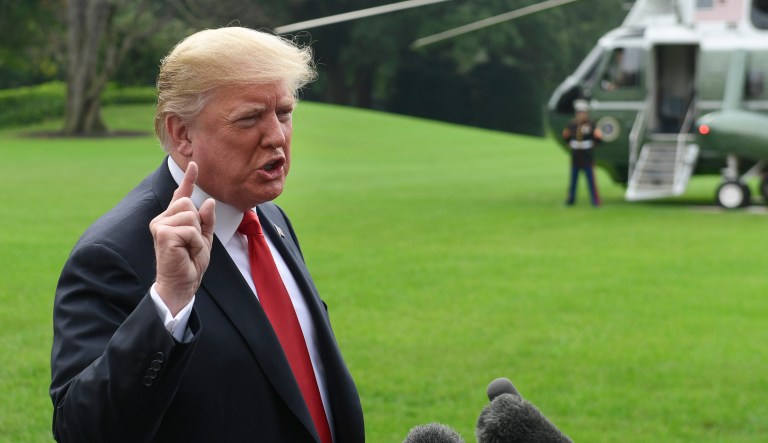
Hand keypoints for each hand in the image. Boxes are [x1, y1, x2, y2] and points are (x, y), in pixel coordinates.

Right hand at [150, 162, 215, 315]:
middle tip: (192, 245)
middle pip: (190, 204)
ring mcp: (160, 225)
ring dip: (197, 235)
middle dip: (199, 225)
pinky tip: (186, 252)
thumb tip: (208, 201)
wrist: (181, 284)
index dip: (189, 179)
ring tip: (189, 249)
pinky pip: (190, 229)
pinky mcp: (163, 233)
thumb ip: (206, 221)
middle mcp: (163, 219)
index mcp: (172, 219)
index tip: (194, 165)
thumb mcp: (204, 239)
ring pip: (191, 215)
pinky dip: (195, 242)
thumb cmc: (190, 264)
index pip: (182, 196)